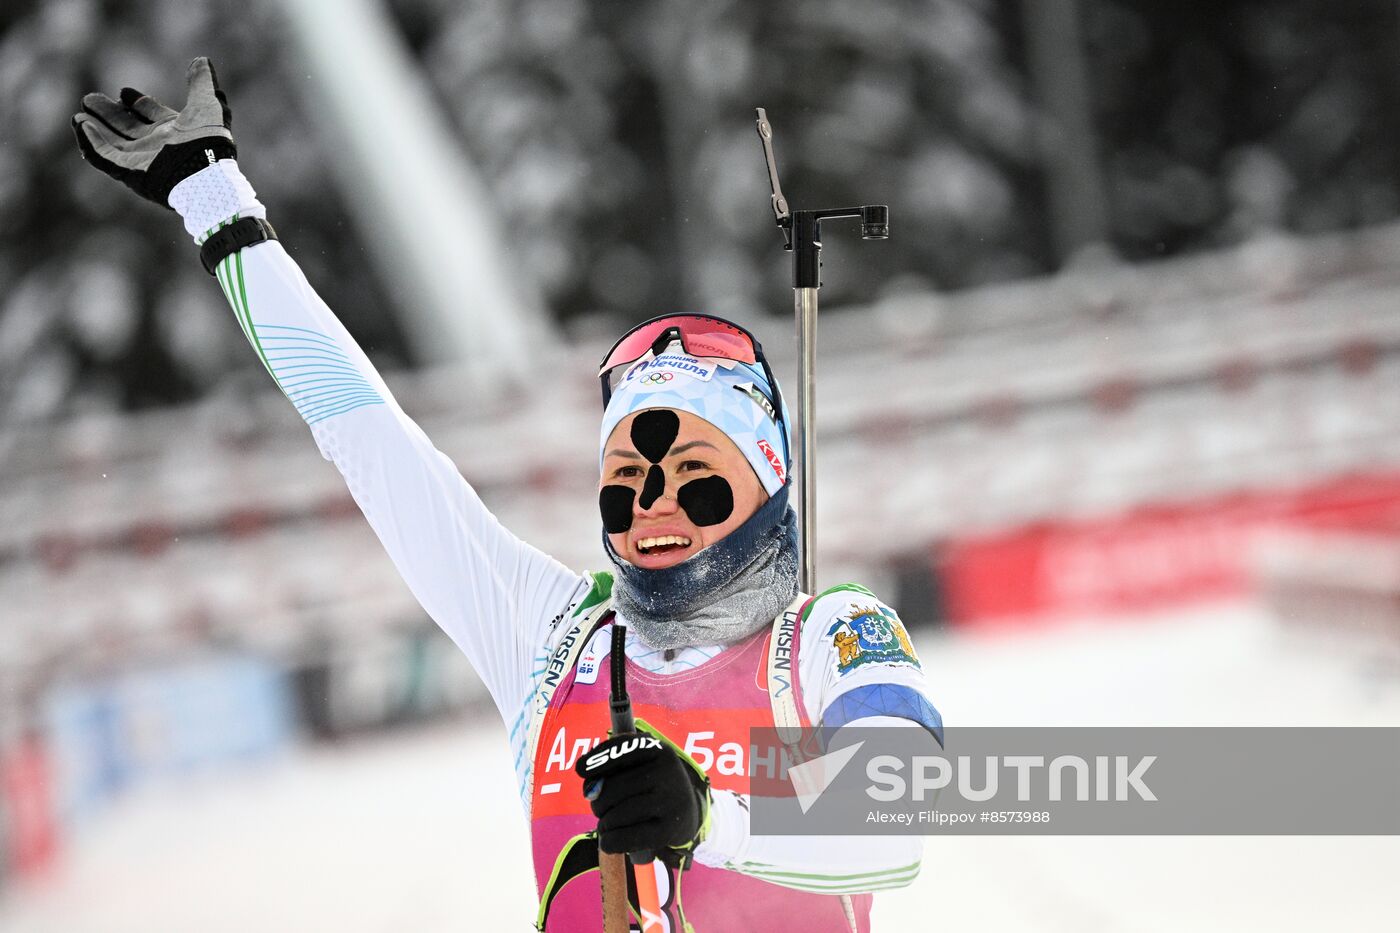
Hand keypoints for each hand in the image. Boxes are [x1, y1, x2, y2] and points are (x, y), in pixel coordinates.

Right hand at [72, 57, 235, 208]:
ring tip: (80, 114)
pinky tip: (80, 125)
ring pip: (112, 142)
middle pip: (127, 128)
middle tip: (89, 99)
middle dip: (108, 114)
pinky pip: (104, 158)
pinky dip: (91, 142)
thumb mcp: (207, 104)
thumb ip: (201, 82)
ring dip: (94, 127)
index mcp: (173, 131)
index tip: (123, 91)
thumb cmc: (208, 140)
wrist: (205, 172)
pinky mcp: (130, 173)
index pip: (150, 114)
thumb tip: (202, 60)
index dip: (136, 103)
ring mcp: (142, 160)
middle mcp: (157, 146)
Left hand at [576, 721, 709, 865]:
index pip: (623, 750)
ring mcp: (670, 801)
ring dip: (604, 824)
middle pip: (613, 788)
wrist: (686, 813)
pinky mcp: (669, 829)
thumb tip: (591, 791)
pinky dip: (610, 841)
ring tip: (606, 824)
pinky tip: (607, 841)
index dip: (598, 759)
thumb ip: (614, 768)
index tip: (581, 769)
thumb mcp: (642, 764)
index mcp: (659, 751)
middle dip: (597, 801)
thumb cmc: (652, 786)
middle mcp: (667, 773)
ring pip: (617, 815)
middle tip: (599, 808)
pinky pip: (627, 837)